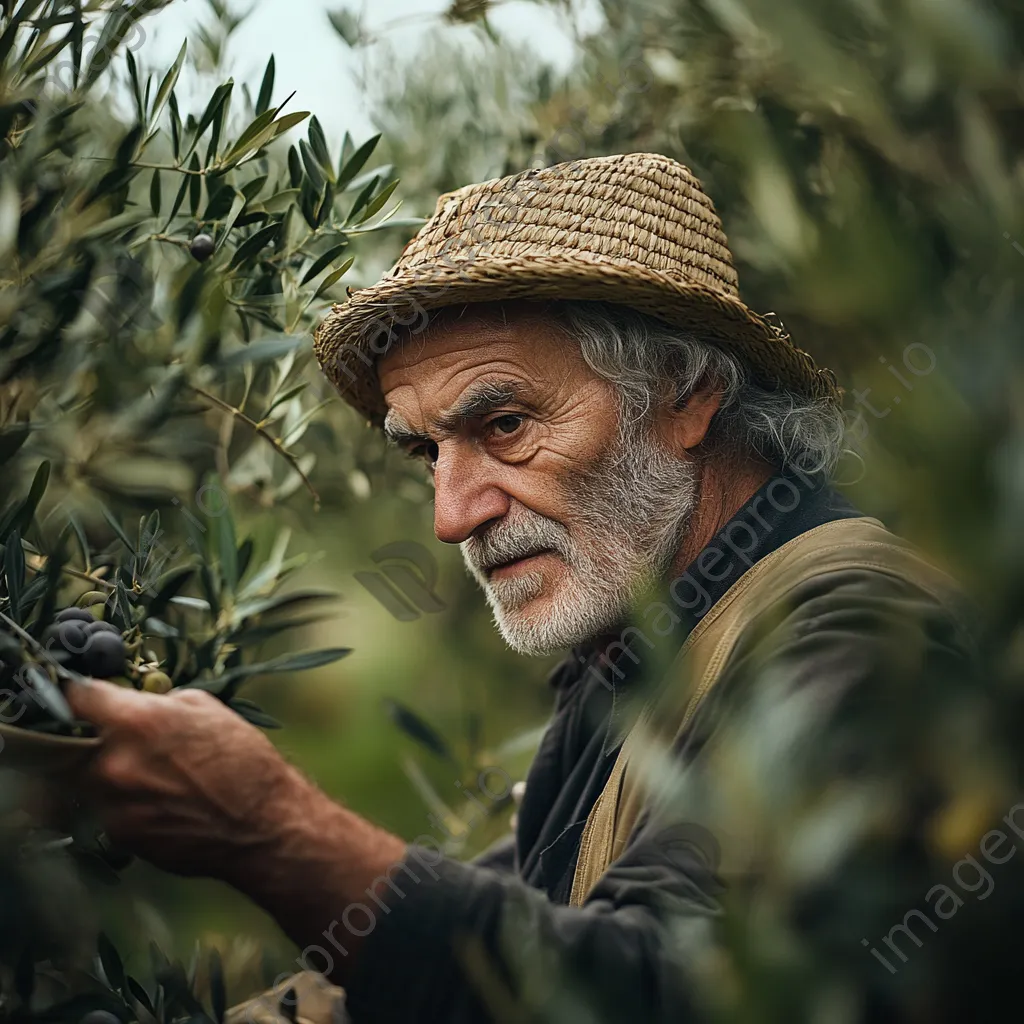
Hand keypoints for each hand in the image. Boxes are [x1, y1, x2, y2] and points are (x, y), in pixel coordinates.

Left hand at [65, 679, 309, 879]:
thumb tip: (139, 702)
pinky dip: (126, 802)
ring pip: (88, 780)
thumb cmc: (244, 759)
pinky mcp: (120, 836)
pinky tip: (161, 802)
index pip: (77, 698)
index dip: (79, 694)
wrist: (263, 824)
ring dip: (109, 773)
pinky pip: (109, 810)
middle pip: (71, 744)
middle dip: (90, 739)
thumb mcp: (207, 708)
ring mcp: (112, 805)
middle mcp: (113, 764)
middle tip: (118, 739)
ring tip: (148, 775)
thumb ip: (161, 703)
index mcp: (136, 722)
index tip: (82, 696)